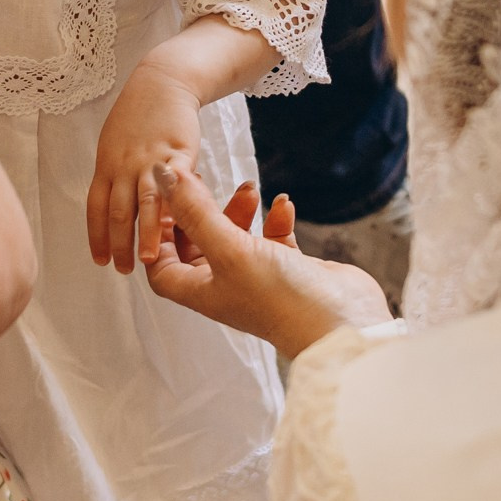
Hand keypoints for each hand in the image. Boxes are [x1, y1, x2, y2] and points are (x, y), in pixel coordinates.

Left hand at [87, 60, 204, 271]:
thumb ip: (116, 176)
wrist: (163, 82)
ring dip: (143, 234)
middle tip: (123, 269)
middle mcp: (124, 165)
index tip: (100, 261)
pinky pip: (174, 184)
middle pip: (116, 211)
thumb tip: (118, 208)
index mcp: (107, 166)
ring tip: (146, 259)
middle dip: (118, 244)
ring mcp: (150, 159)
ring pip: (143, 203)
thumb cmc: (139, 117)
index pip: (95, 209)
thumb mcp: (116, 145)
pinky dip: (173, 206)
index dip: (96, 237)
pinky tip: (176, 225)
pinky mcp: (178, 152)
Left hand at [144, 164, 392, 360]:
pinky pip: (274, 238)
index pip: (162, 265)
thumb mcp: (229, 249)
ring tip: (251, 187)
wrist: (342, 324)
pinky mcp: (289, 270)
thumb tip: (163, 176)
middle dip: (200, 212)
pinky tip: (283, 204)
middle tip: (202, 181)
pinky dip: (275, 219)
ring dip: (239, 210)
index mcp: (202, 291)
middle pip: (197, 245)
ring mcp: (258, 278)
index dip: (158, 234)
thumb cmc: (279, 298)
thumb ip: (196, 213)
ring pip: (236, 237)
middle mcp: (226, 286)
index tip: (166, 200)